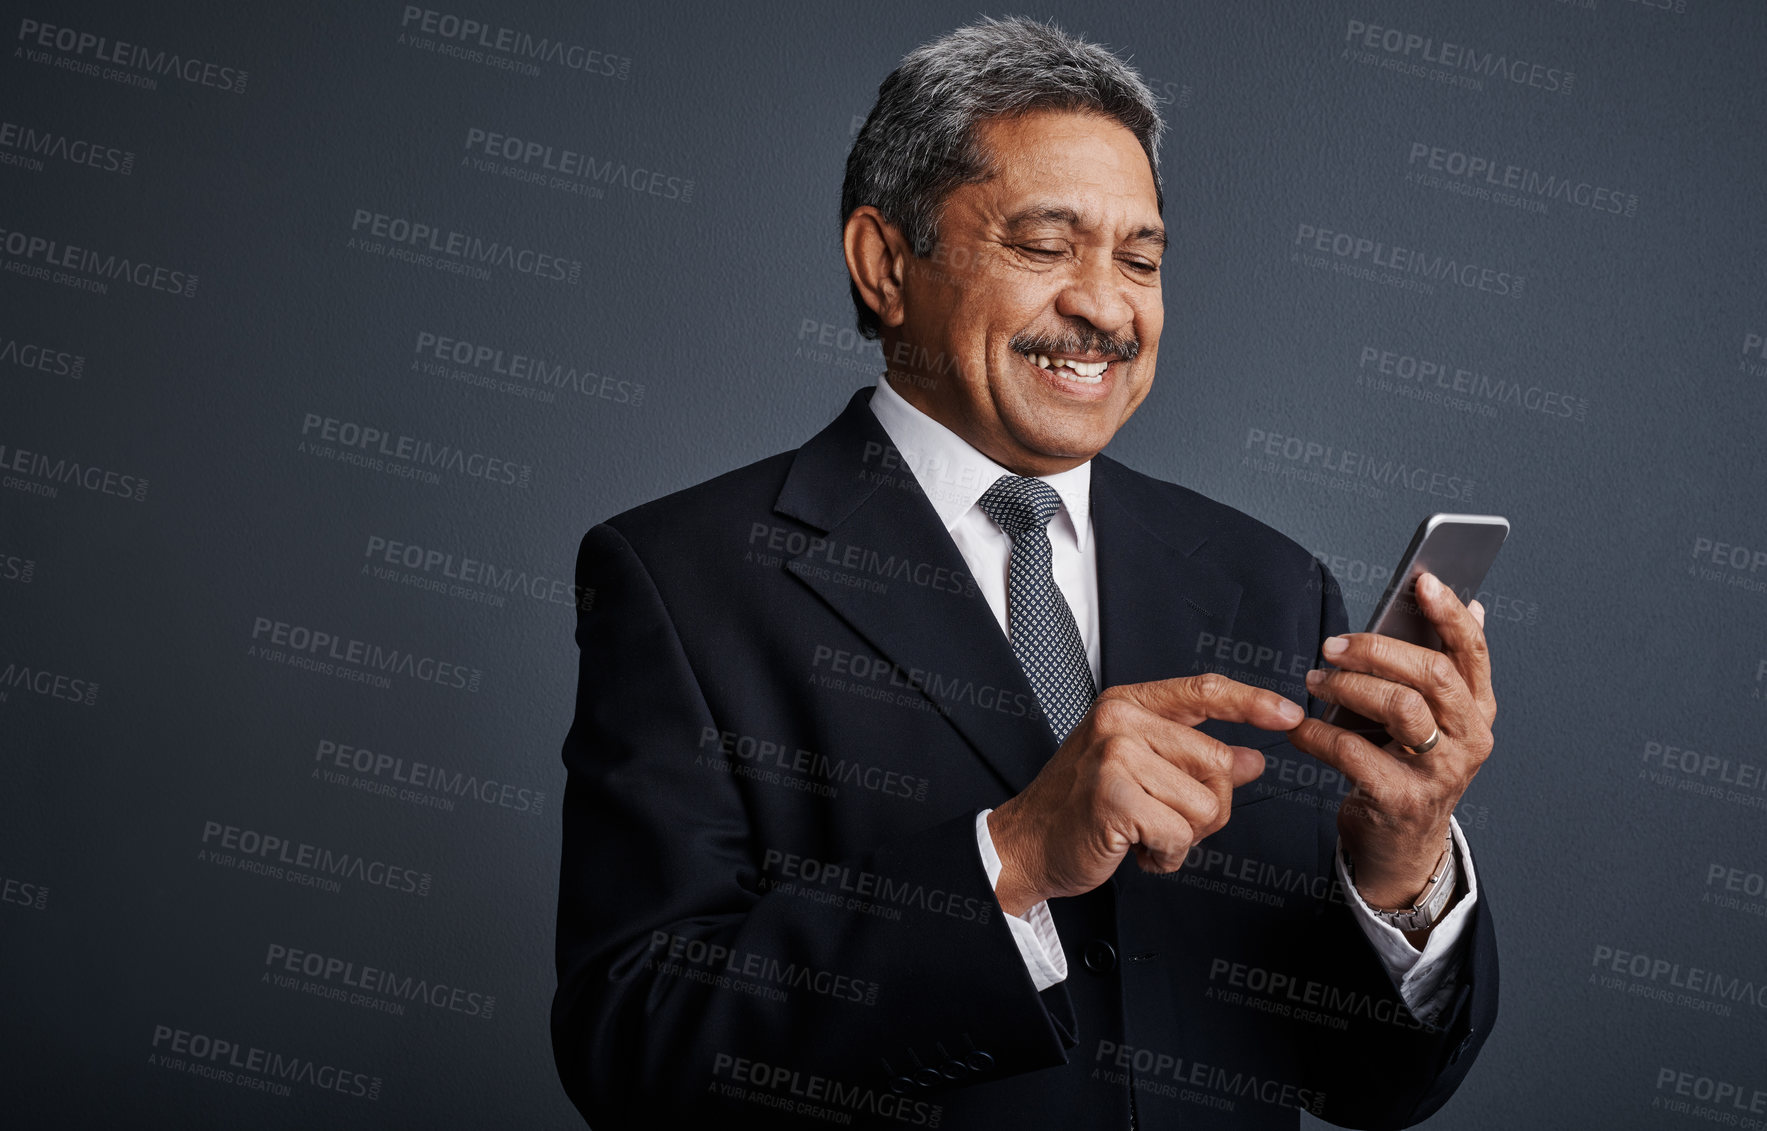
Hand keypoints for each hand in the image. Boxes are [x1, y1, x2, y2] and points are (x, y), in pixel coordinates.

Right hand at [987, 675, 1304, 915]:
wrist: (1025, 844)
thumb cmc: (1079, 808)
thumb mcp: (1137, 769)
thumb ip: (1193, 759)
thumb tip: (1252, 759)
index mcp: (1128, 704)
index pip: (1204, 691)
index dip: (1252, 702)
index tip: (1289, 714)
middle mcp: (1121, 721)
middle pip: (1218, 763)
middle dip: (1206, 807)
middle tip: (1163, 818)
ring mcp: (1116, 755)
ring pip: (1206, 805)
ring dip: (1184, 836)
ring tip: (1143, 832)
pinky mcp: (1114, 796)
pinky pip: (1180, 835)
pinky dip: (1166, 856)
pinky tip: (1136, 850)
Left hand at [1287, 572, 1495, 910]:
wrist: (1401, 847)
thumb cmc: (1408, 768)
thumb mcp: (1434, 720)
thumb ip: (1443, 668)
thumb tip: (1466, 604)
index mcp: (1478, 712)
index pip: (1473, 653)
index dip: (1449, 615)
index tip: (1423, 582)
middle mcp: (1469, 740)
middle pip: (1432, 674)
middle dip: (1378, 650)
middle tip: (1334, 645)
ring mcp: (1439, 772)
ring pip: (1399, 706)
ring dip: (1348, 686)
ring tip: (1316, 681)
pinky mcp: (1401, 799)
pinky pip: (1354, 752)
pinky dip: (1319, 735)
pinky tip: (1301, 728)